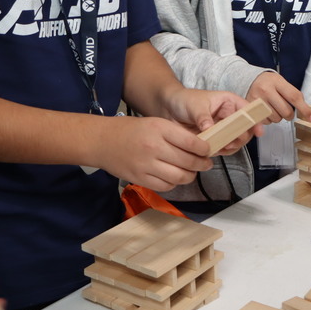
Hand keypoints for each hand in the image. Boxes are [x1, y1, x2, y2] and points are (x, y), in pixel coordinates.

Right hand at [92, 116, 214, 191]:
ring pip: (179, 177)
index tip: (208, 150)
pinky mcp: (139, 179)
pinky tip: (175, 177)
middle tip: (206, 163)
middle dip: (202, 164)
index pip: (191, 142)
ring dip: (190, 176)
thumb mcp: (155, 123)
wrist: (102, 140)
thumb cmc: (130, 130)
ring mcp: (146, 165)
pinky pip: (165, 186)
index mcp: (159, 129)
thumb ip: (175, 134)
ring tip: (192, 172)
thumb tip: (199, 146)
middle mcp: (154, 147)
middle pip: (188, 161)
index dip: (204, 149)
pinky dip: (174, 183)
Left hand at [163, 88, 261, 155]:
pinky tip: (212, 149)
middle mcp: (230, 116)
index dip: (255, 121)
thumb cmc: (185, 100)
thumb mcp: (195, 105)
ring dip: (230, 146)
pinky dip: (221, 151)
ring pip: (236, 141)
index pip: (247, 111)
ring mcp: (224, 129)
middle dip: (240, 138)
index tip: (258, 131)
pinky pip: (224, 149)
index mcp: (229, 102)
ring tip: (219, 146)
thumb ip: (203, 117)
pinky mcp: (216, 139)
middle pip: (245, 129)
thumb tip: (210, 128)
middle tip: (230, 142)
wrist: (170, 109)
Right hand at [246, 71, 310, 122]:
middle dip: (289, 114)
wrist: (249, 81)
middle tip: (286, 109)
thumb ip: (292, 93)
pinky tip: (266, 110)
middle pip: (286, 111)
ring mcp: (258, 102)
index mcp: (276, 81)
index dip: (304, 109)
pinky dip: (269, 119)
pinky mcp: (252, 111)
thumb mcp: (280, 81)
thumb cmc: (268, 82)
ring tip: (273, 107)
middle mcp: (266, 91)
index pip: (294, 97)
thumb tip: (306, 110)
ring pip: (277, 119)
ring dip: (279, 116)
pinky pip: (267, 122)